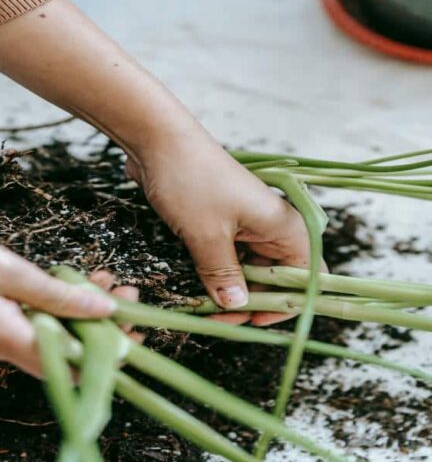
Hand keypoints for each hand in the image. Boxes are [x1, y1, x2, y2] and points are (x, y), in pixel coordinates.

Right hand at [0, 223, 116, 376]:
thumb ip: (55, 294)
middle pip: (61, 353)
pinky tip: (58, 282)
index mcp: (4, 339)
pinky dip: (46, 309)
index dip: (107, 352)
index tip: (135, 325)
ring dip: (73, 313)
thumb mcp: (4, 269)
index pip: (71, 365)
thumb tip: (104, 311)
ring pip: (42, 337)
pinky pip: (20, 327)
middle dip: (97, 327)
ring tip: (99, 279)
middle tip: (124, 292)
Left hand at [126, 123, 310, 325]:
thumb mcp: (207, 235)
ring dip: (228, 289)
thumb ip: (223, 274)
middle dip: (248, 301)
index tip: (251, 321)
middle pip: (273, 277)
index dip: (282, 304)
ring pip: (246, 269)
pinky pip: (224, 256)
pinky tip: (195, 288)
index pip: (303, 277)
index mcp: (283, 226)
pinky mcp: (218, 222)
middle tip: (218, 318)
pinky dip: (212, 273)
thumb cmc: (191, 180)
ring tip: (204, 308)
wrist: (157, 140)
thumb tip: (236, 306)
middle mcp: (269, 226)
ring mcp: (243, 223)